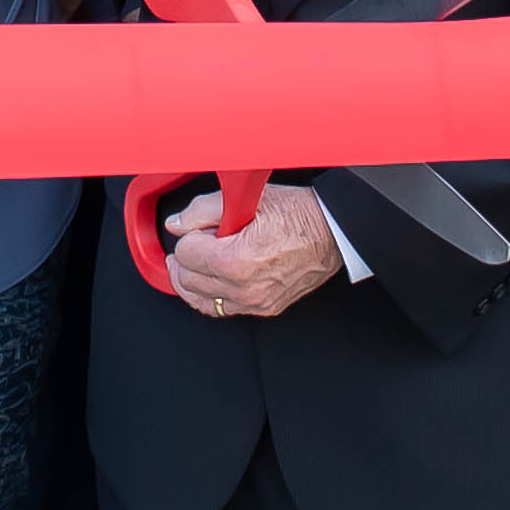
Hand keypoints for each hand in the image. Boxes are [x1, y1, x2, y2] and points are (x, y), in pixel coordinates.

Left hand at [162, 179, 346, 320]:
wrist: (331, 232)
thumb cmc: (297, 215)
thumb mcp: (247, 199)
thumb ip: (203, 210)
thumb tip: (177, 224)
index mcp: (236, 260)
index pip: (186, 253)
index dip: (188, 236)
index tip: (197, 228)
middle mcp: (243, 287)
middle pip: (189, 279)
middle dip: (186, 258)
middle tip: (194, 242)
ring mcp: (254, 301)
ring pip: (200, 300)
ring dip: (191, 281)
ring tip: (191, 263)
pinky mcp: (263, 308)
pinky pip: (222, 310)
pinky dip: (209, 296)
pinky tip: (208, 282)